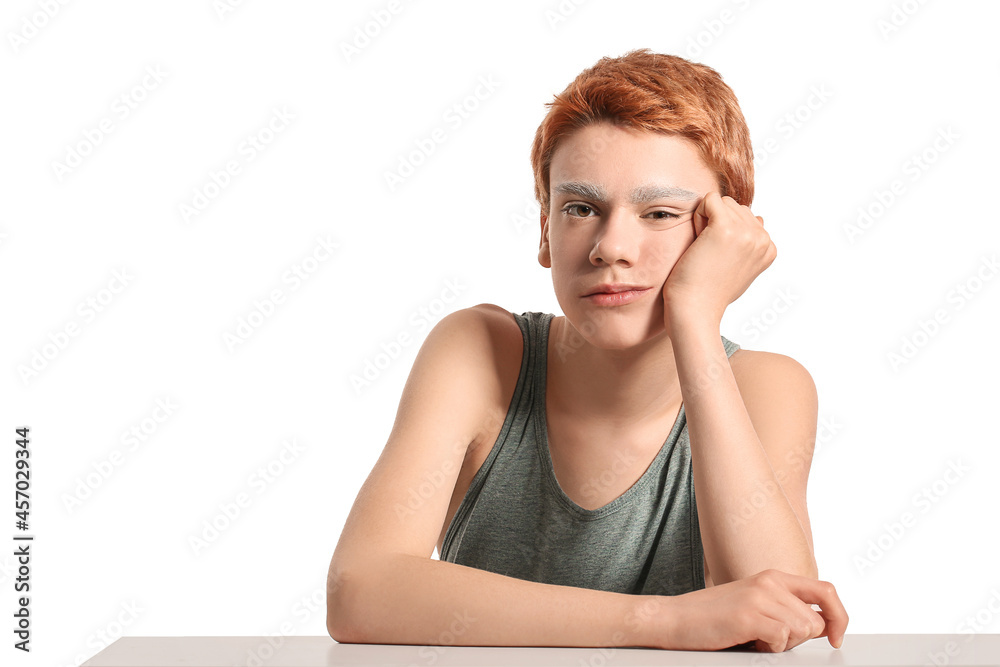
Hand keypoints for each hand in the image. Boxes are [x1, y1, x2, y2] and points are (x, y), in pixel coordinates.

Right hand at [632, 569, 848, 652]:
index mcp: (773, 577)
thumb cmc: (712, 617)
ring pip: (802, 631)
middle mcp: (769, 582)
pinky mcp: (748, 615)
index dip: (839, 617)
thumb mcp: (754, 604)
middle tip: (772, 640)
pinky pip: (782, 639)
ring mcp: (759, 597)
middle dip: (800, 640)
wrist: (674, 618)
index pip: (826, 591)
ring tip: (757, 640)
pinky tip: (749, 642)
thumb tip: (822, 625)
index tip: (835, 637)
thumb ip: (785, 608)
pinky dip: (769, 649)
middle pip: (816, 620)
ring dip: (783, 645)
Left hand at [662, 192, 775, 330]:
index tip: (719, 258)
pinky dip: (698, 215)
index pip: (745, 218)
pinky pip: (709, 199)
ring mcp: (747, 233)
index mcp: (769, 248)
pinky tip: (697, 240)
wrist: (695, 310)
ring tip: (704, 249)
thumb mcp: (740, 268)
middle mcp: (763, 239)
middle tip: (708, 253)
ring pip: (722, 202)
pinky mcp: (726, 228)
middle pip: (734, 206)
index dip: (725, 233)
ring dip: (706, 220)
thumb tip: (760, 219)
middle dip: (716, 223)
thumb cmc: (710, 293)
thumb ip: (751, 245)